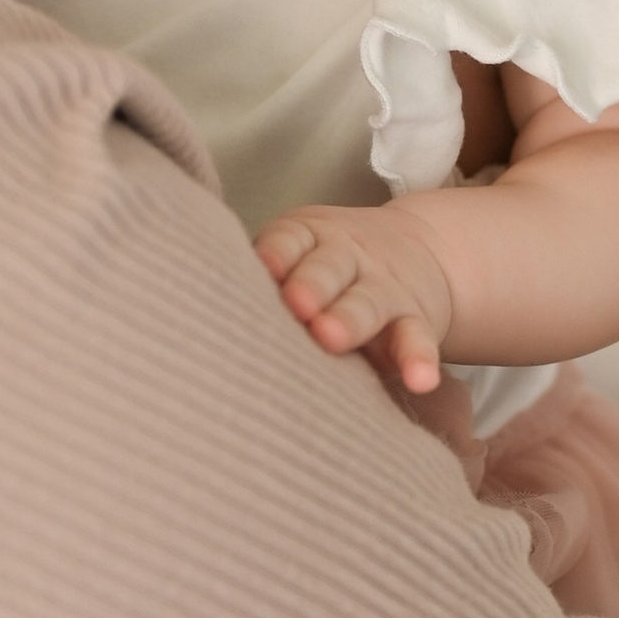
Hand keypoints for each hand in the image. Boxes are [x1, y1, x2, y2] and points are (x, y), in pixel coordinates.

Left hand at [254, 203, 457, 398]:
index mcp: (308, 237)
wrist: (421, 251)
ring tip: (332, 337)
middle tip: (295, 304)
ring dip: (350, 318)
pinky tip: (420, 380)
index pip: (291, 239)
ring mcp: (383, 289)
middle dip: (311, 284)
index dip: (277, 252)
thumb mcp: (299, 253)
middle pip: (328, 267)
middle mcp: (347, 257)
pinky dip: (419, 359)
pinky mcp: (415, 320)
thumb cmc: (325, 268)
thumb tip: (196, 311)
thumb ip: (264, 276)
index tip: (262, 266)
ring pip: (368, 302)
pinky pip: (416, 339)